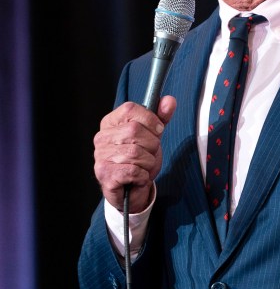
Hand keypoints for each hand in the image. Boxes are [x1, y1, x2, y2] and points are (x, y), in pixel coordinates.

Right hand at [93, 96, 176, 212]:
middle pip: (135, 130)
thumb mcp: (153, 134)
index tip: (157, 131)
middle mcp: (102, 137)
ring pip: (136, 152)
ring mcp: (101, 156)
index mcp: (111, 122)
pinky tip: (138, 177)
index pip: (130, 109)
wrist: (132, 188)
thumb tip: (169, 100)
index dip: (150, 119)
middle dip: (151, 144)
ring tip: (143, 166)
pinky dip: (142, 176)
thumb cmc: (140, 158)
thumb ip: (161, 117)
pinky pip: (133, 171)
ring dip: (148, 162)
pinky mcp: (104, 174)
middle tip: (149, 153)